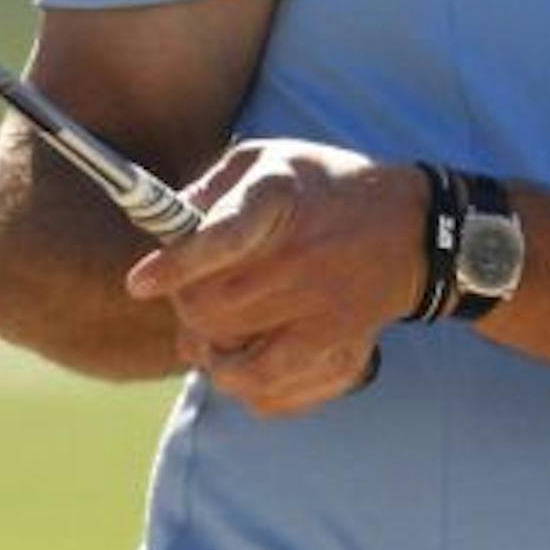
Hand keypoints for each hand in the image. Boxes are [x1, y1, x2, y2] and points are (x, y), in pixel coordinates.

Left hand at [125, 139, 425, 416]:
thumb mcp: (268, 159)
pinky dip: (242, 384)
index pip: (223, 236)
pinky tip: (242, 359)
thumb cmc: (324, 189)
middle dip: (184, 307)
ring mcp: (321, 310)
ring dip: (207, 349)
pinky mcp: (337, 350)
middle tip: (189, 295)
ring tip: (211, 330)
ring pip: (231, 357)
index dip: (177, 264)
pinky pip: (268, 391)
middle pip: (211, 308)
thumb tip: (163, 224)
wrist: (411, 231)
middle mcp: (302, 257)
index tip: (139, 282)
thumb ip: (211, 188)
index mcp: (280, 199)